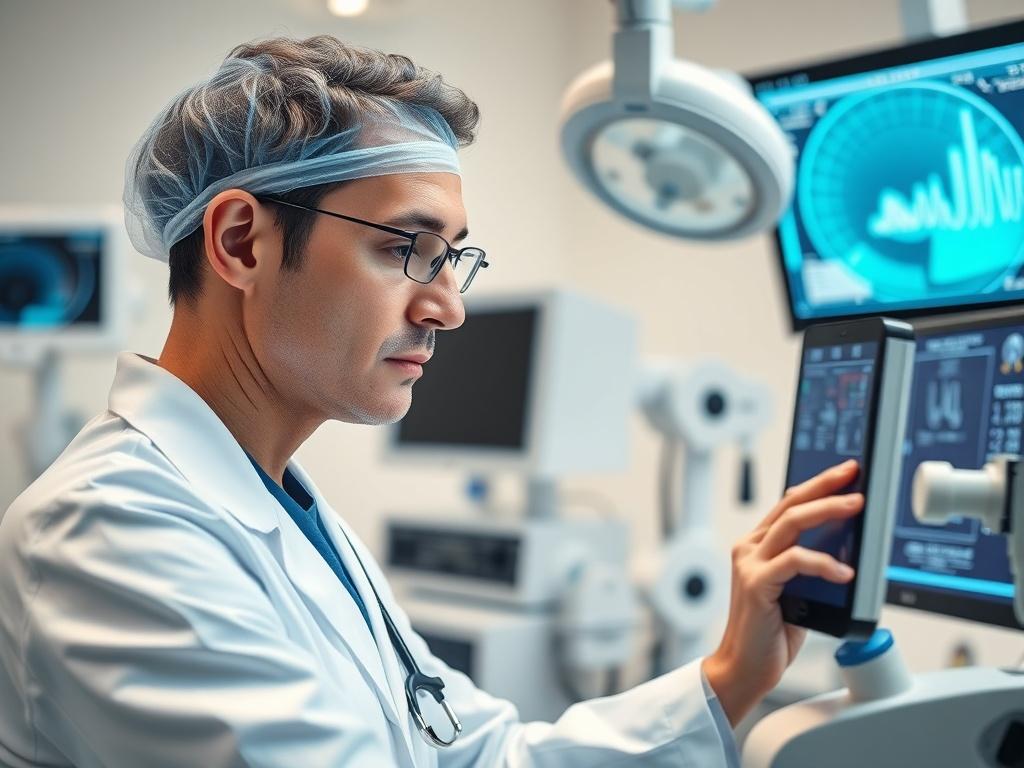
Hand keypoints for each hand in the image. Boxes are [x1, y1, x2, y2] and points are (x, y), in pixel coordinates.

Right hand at [702, 459, 862, 726]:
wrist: (746, 666)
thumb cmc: (771, 633)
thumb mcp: (797, 591)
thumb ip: (808, 567)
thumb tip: (847, 548)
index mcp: (757, 546)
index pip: (790, 504)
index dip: (817, 485)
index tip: (844, 473)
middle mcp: (749, 548)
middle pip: (790, 504)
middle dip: (824, 485)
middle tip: (852, 476)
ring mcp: (749, 563)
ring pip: (792, 523)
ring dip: (827, 510)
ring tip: (854, 506)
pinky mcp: (755, 583)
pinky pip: (794, 561)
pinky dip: (823, 564)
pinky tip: (844, 573)